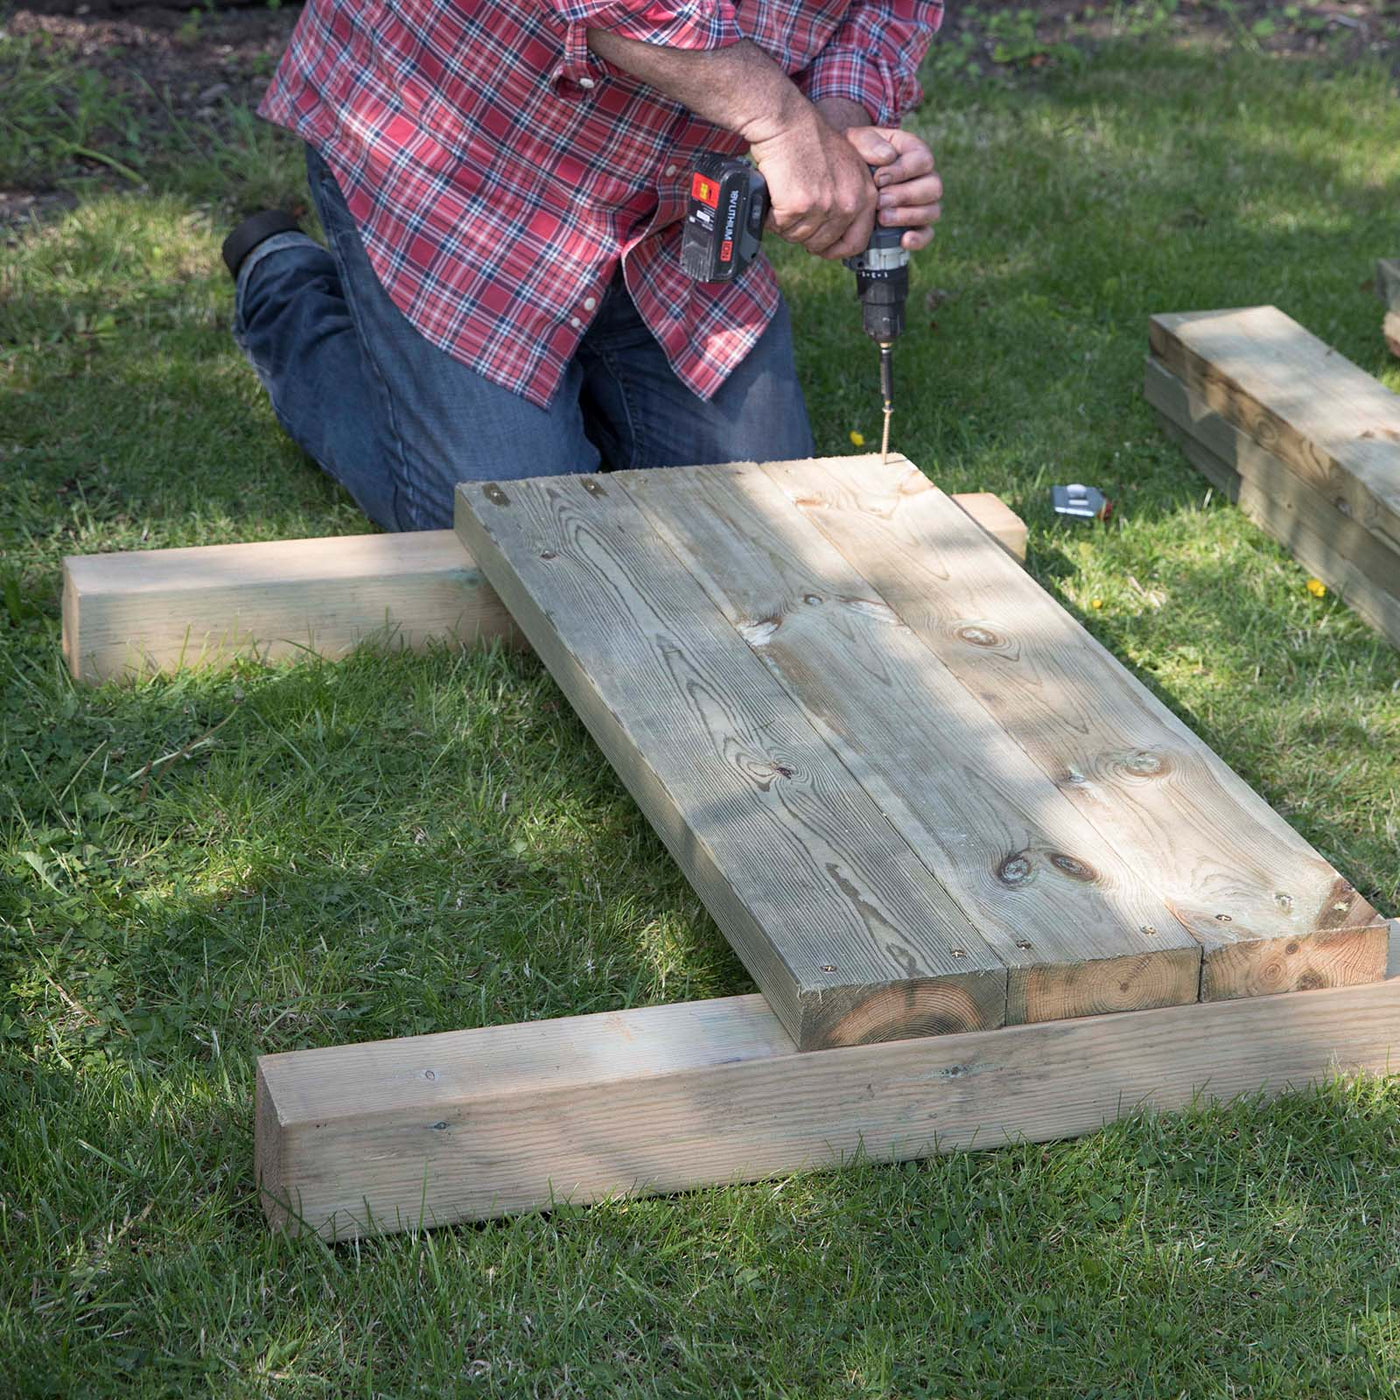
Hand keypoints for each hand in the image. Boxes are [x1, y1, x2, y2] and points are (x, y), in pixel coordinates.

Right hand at [747, 105, 883, 260]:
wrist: (786, 122)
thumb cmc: (812, 140)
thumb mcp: (850, 163)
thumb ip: (855, 195)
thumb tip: (850, 234)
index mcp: (865, 195)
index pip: (857, 242)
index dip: (835, 249)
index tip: (821, 246)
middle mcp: (849, 203)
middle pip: (822, 243)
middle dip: (804, 234)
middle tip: (794, 214)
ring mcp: (825, 206)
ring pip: (799, 237)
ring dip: (786, 224)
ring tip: (784, 199)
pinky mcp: (799, 206)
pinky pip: (780, 227)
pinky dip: (771, 216)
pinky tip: (774, 196)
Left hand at [841, 125, 941, 251]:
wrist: (845, 178)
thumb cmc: (855, 155)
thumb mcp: (857, 141)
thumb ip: (869, 142)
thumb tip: (888, 157)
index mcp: (914, 152)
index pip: (923, 160)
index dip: (903, 171)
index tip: (879, 179)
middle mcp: (925, 177)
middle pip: (933, 187)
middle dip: (905, 196)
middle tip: (880, 201)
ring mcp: (923, 203)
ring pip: (932, 211)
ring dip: (908, 216)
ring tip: (882, 218)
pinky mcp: (917, 225)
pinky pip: (927, 234)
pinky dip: (918, 239)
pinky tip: (903, 240)